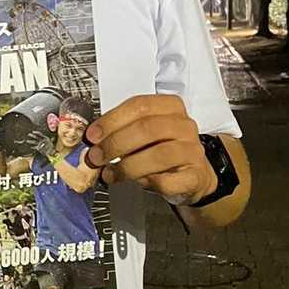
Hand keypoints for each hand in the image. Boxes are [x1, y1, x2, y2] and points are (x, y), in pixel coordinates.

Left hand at [84, 95, 215, 205]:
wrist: (191, 177)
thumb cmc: (161, 150)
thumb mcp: (142, 135)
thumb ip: (121, 132)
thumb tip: (93, 142)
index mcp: (170, 107)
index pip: (139, 106)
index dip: (112, 120)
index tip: (92, 136)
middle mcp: (184, 125)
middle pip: (147, 128)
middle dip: (115, 144)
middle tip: (96, 157)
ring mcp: (193, 150)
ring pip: (158, 155)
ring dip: (126, 166)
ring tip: (109, 174)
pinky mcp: (195, 176)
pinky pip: (167, 180)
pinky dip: (147, 182)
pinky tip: (136, 182)